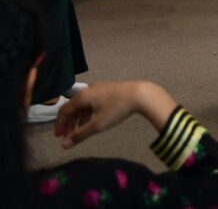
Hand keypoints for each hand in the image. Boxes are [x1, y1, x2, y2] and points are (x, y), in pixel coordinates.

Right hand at [54, 81, 177, 148]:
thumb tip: (64, 145)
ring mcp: (99, 88)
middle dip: (69, 123)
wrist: (141, 94)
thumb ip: (80, 135)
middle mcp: (88, 90)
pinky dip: (88, 114)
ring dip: (78, 119)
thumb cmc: (117, 108)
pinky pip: (92, 103)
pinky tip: (91, 123)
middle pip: (73, 107)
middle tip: (67, 137)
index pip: (64, 110)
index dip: (59, 124)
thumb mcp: (98, 124)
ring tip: (78, 132)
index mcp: (83, 96)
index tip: (58, 137)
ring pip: (83, 105)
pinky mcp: (108, 90)